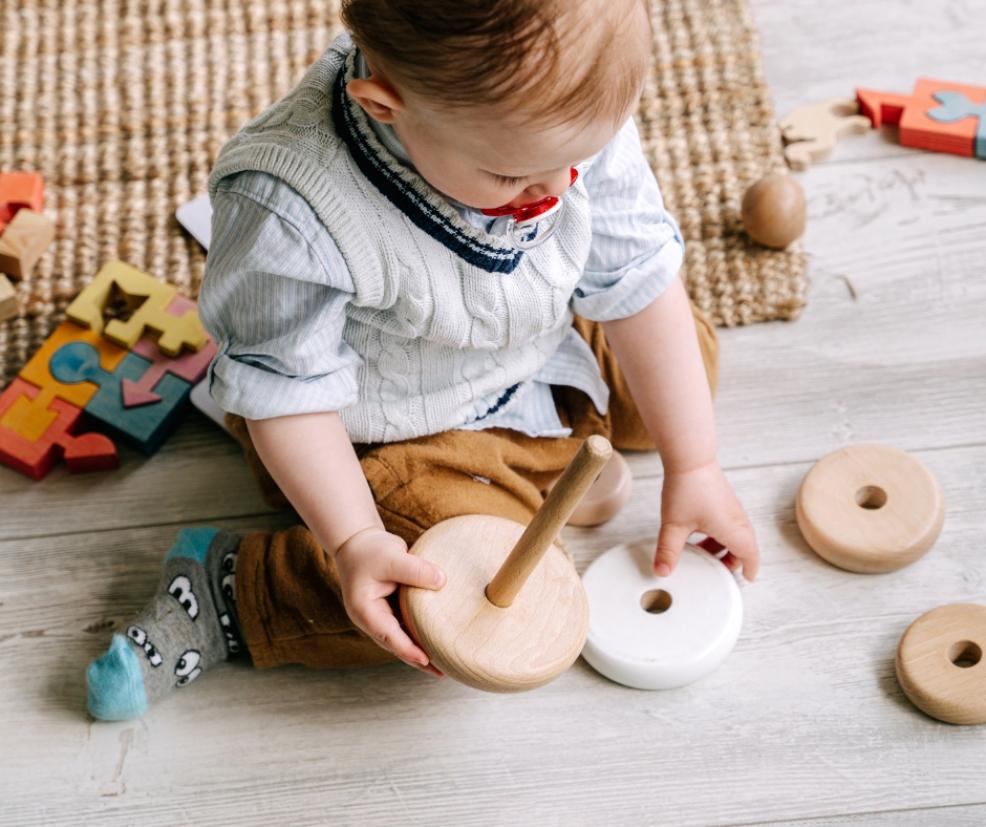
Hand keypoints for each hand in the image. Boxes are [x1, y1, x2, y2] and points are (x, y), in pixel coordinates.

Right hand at [334, 527, 446, 675]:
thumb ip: (415, 570)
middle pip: (397, 644)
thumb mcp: (392, 556)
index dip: (408, 649)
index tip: (427, 660)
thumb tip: (443, 582)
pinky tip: (437, 638)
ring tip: (444, 663)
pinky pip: (407, 625)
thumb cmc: (369, 550)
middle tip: (442, 672)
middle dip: (418, 659)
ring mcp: (381, 615)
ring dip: (421, 649)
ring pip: (403, 638)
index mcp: (365, 611)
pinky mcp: (391, 609)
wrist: (357, 541)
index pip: (389, 636)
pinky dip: (421, 633)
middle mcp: (372, 618)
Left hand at [654, 460, 759, 581]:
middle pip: (744, 547)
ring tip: (703, 554)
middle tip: (716, 571)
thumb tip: (663, 572)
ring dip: (723, 547)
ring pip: (735, 534)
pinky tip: (697, 534)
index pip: (751, 555)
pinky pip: (728, 523)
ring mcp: (731, 508)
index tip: (746, 581)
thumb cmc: (687, 488)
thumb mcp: (674, 525)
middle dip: (732, 561)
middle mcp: (737, 519)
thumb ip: (668, 551)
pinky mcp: (723, 499)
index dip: (750, 570)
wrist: (690, 458)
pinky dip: (719, 534)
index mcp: (733, 530)